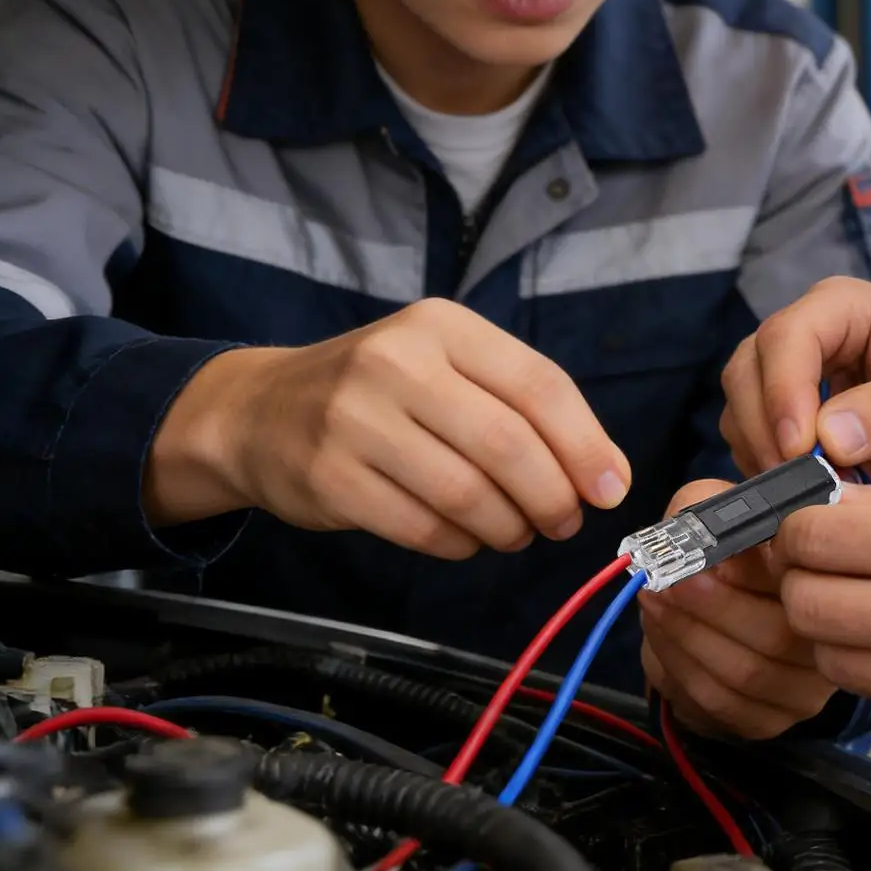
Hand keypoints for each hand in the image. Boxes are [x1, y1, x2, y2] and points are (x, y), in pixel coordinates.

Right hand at [143, 298, 630, 558]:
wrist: (258, 411)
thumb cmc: (380, 390)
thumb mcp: (446, 365)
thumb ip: (520, 405)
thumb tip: (605, 472)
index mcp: (443, 326)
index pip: (538, 384)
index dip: (586, 443)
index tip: (613, 489)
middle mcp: (399, 362)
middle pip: (508, 444)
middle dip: (552, 496)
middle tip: (565, 522)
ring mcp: (357, 420)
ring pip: (467, 493)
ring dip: (508, 527)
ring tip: (517, 532)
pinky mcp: (329, 478)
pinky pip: (422, 526)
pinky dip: (460, 543)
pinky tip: (467, 539)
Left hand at [639, 479, 836, 739]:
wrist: (718, 608)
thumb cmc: (722, 550)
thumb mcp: (714, 507)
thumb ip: (706, 510)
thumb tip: (694, 540)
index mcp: (827, 576)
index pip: (800, 580)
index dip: (748, 573)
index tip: (698, 558)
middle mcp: (828, 637)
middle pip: (774, 636)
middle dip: (710, 610)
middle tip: (663, 584)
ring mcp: (803, 688)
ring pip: (744, 674)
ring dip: (686, 638)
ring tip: (653, 604)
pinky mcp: (769, 720)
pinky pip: (720, 703)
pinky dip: (681, 668)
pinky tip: (661, 637)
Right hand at [720, 277, 870, 485]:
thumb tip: (829, 437)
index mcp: (844, 308)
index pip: (786, 337)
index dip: (782, 391)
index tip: (800, 450)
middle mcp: (810, 335)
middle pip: (748, 370)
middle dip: (765, 430)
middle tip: (798, 485)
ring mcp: (795, 378)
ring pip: (742, 409)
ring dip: (762, 456)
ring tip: (810, 496)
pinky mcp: (792, 422)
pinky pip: (755, 443)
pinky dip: (769, 474)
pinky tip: (808, 500)